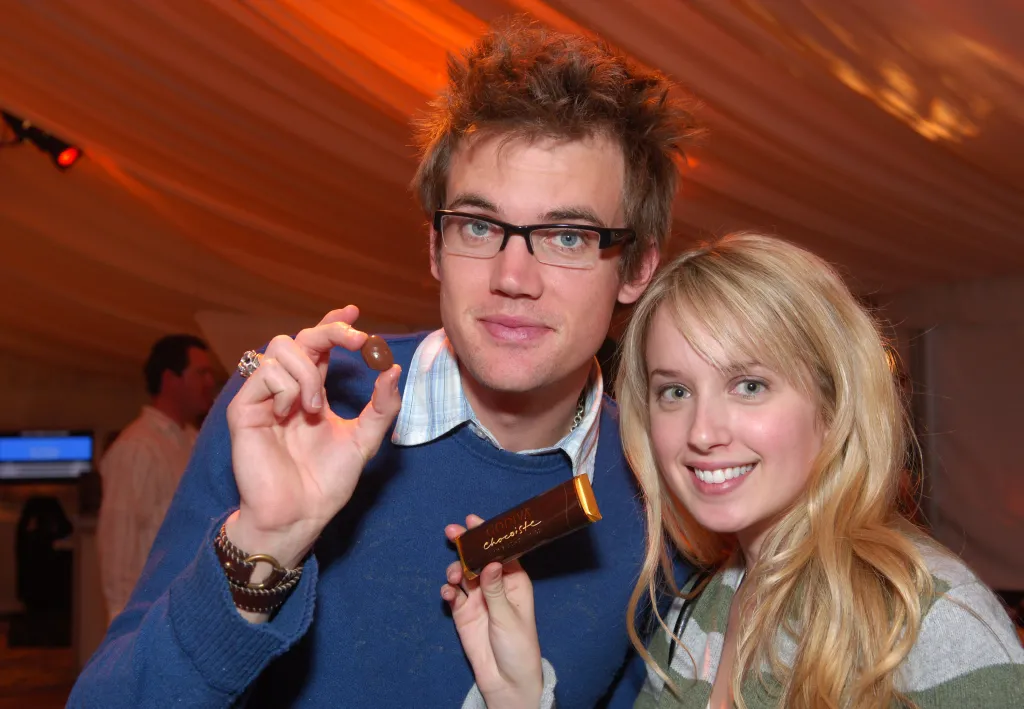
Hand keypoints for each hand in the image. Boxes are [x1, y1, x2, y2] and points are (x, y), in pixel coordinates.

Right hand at [224, 306, 401, 570]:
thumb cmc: (326, 483)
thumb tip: (393, 369)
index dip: (333, 323)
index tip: (354, 312)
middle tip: (358, 340)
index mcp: (313, 391)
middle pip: (302, 336)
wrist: (300, 515)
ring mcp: (264, 396)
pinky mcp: (244, 409)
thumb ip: (382, 406)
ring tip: (315, 407)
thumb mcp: (365, 440)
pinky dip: (286, 387)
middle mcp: (288, 388)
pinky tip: (290, 414)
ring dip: (309, 371)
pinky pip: (266, 373)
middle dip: (331, 330)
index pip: (320, 345)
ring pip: (282, 347)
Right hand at [441, 515, 542, 708]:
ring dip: (455, 570)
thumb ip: (495, 590)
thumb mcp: (509, 616)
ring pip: (463, 574)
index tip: (473, 521)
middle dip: (465, 545)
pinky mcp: (463, 613)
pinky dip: (448, 591)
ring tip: (454, 576)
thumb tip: (489, 562)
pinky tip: (448, 592)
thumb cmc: (519, 646)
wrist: (506, 681)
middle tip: (451, 532)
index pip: (501, 551)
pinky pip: (453, 595)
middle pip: (478, 559)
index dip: (488, 536)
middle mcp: (495, 586)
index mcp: (514, 582)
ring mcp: (478, 599)